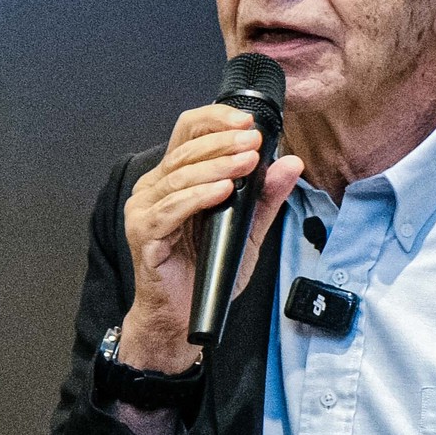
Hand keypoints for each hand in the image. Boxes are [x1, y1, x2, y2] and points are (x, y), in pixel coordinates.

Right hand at [115, 103, 303, 369]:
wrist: (185, 314)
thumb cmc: (209, 271)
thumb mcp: (248, 229)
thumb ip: (266, 197)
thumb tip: (291, 163)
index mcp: (176, 179)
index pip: (189, 133)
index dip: (216, 120)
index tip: (249, 121)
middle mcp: (155, 188)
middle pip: (185, 149)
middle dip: (224, 141)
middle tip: (255, 141)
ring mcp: (145, 209)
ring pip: (179, 175)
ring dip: (217, 166)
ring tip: (247, 162)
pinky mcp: (144, 233)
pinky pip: (170, 209)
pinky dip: (198, 196)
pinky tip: (223, 191)